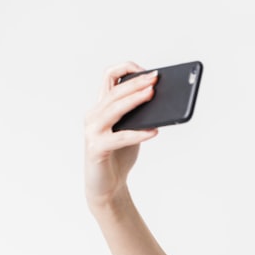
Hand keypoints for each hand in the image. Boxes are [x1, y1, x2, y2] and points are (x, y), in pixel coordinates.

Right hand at [83, 62, 158, 206]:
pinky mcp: (96, 148)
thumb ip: (139, 115)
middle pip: (115, 91)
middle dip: (136, 83)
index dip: (127, 69)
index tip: (147, 71)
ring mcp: (93, 131)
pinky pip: (120, 138)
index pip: (109, 77)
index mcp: (102, 107)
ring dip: (134, 100)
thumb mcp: (131, 129)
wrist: (108, 186)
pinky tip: (154, 132)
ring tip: (152, 95)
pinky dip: (138, 134)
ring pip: (114, 109)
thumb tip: (161, 100)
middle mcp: (94, 115)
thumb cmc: (120, 155)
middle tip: (155, 78)